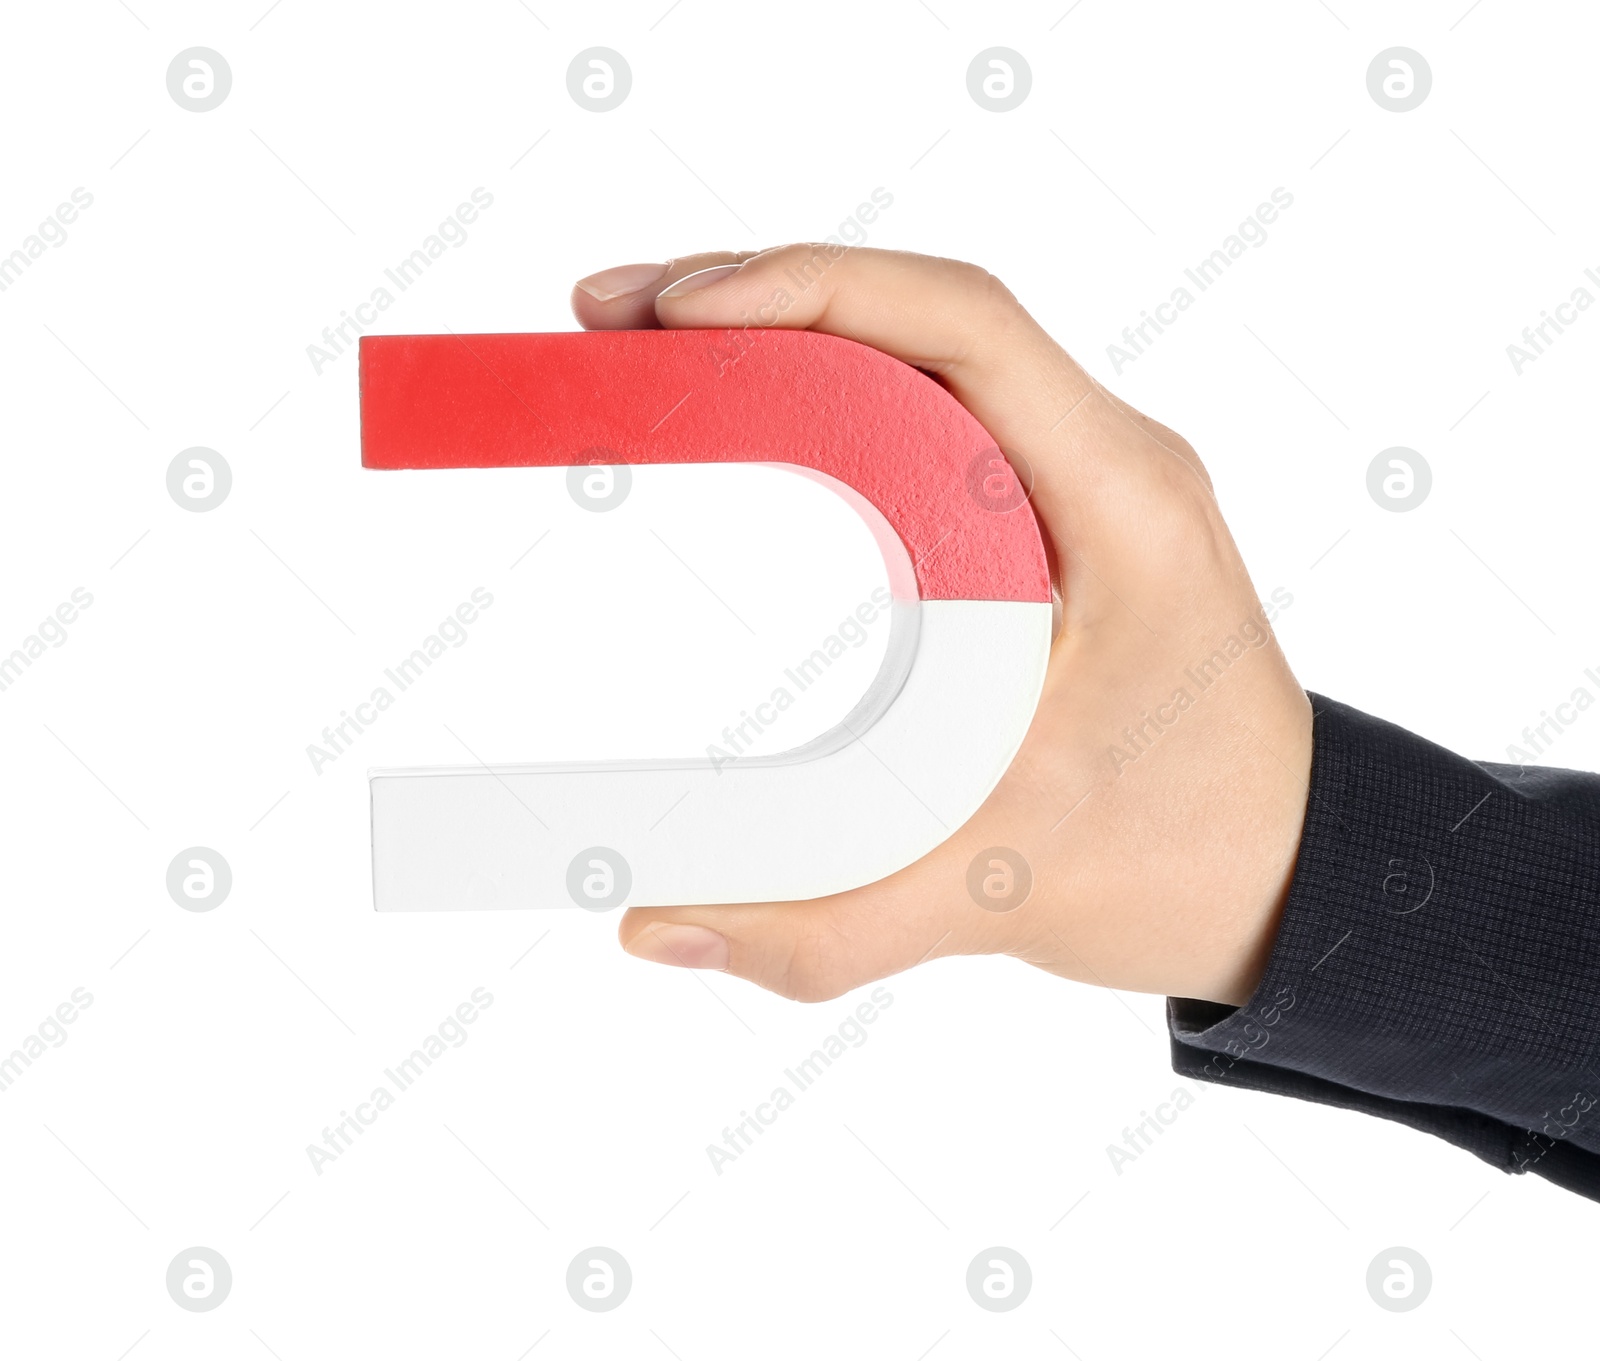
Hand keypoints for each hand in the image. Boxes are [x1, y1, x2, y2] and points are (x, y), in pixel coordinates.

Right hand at [571, 246, 1312, 1007]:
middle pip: (923, 315)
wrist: (1288, 878)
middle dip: (761, 295)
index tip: (678, 314)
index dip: (811, 290)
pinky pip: (934, 410)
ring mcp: (1081, 480)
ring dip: (791, 330)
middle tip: (612, 320)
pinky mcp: (1049, 517)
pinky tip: (747, 402)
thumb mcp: (1001, 894)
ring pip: (924, 351)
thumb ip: (826, 928)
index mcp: (1119, 505)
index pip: (964, 328)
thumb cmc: (1187, 862)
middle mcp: (1107, 462)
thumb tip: (651, 928)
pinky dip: (832, 387)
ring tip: (653, 343)